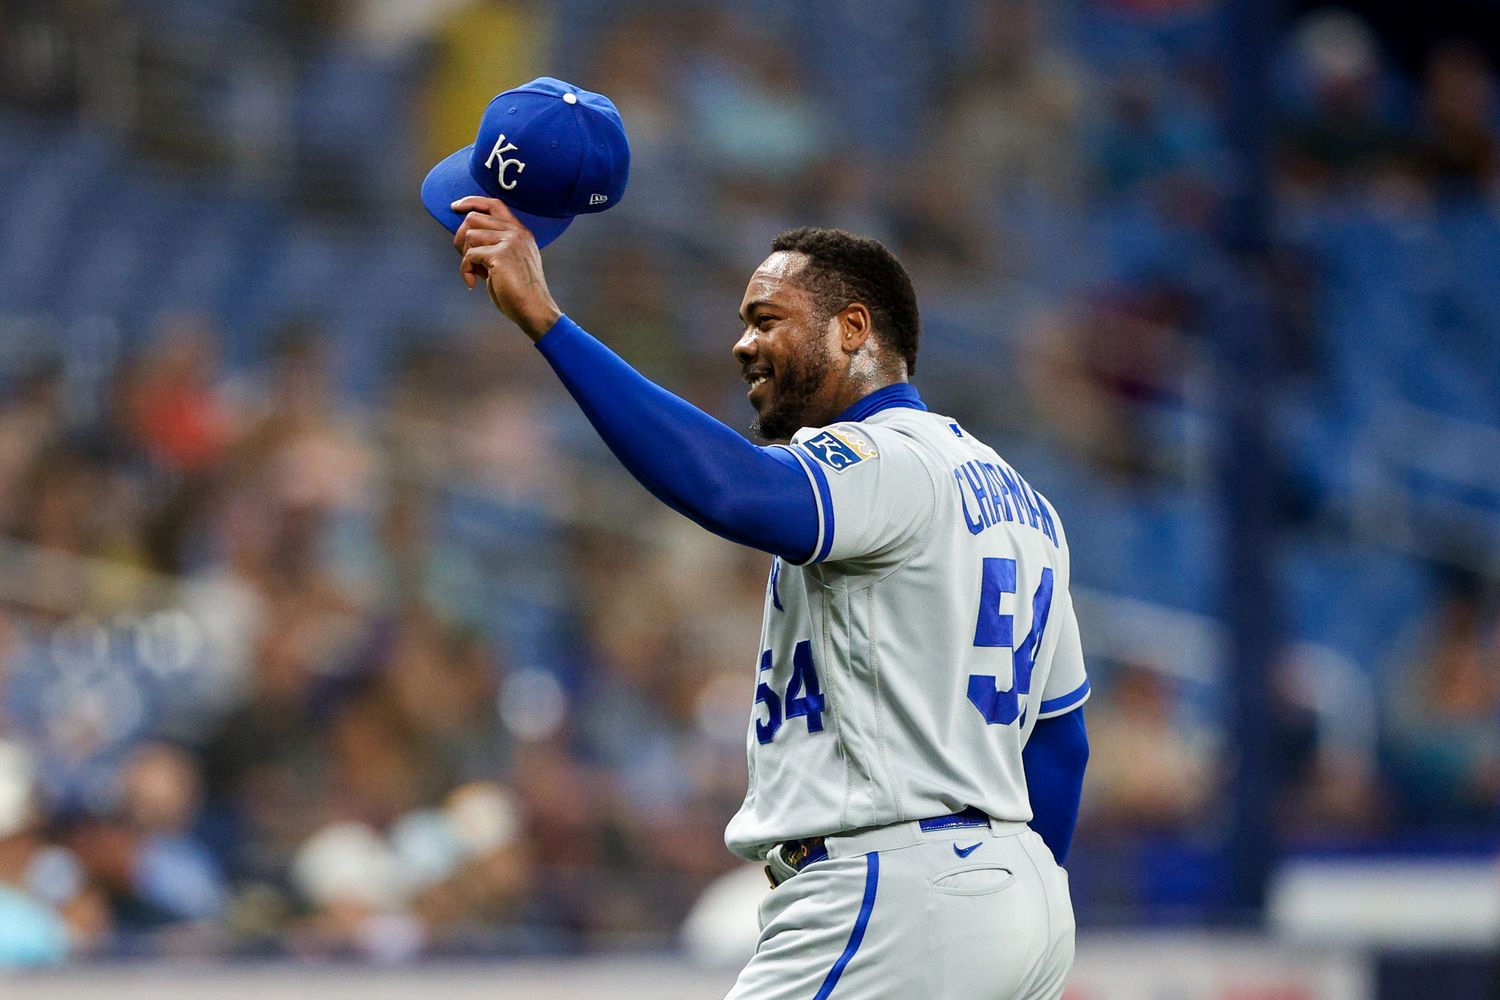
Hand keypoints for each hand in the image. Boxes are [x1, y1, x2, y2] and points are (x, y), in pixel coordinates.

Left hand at [451, 196, 562, 340]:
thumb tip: (467, 236)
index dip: (472, 201)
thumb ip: (496, 245)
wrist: (534, 309)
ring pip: (469, 235)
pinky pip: (469, 256)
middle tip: (465, 258)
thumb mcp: (511, 262)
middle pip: (474, 218)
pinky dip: (465, 270)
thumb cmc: (519, 292)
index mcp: (521, 232)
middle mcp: (516, 233)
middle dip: (461, 237)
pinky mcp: (500, 255)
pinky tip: (473, 283)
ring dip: (465, 256)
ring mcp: (509, 242)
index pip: (494, 204)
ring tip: (476, 273)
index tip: (455, 206)